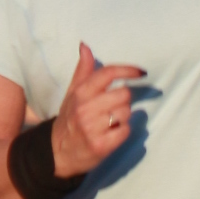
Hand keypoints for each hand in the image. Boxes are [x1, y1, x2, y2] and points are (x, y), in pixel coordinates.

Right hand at [51, 43, 144, 177]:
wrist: (58, 152)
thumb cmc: (69, 119)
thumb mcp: (72, 93)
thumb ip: (83, 71)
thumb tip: (85, 46)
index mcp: (80, 93)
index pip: (108, 74)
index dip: (128, 70)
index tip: (141, 72)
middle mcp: (85, 109)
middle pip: (124, 95)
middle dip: (123, 101)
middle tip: (113, 108)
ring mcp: (92, 128)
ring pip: (126, 113)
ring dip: (123, 117)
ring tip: (109, 122)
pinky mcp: (101, 146)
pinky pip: (126, 131)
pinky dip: (123, 132)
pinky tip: (111, 133)